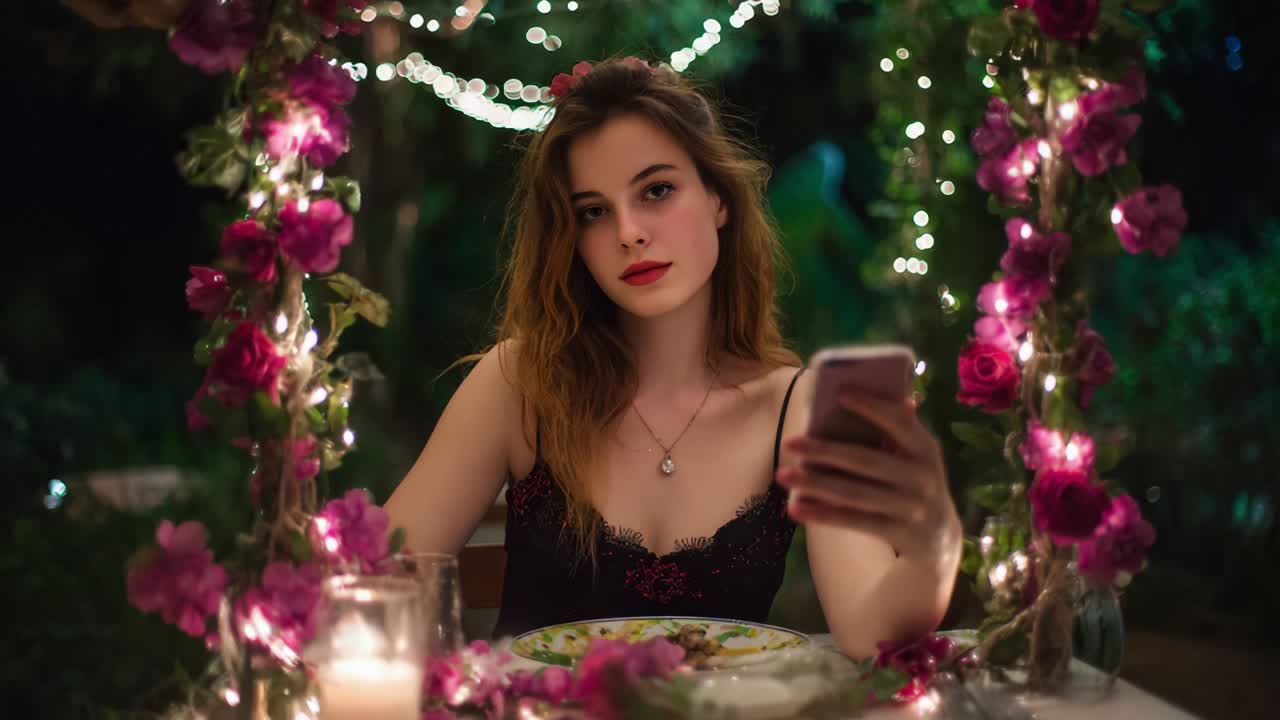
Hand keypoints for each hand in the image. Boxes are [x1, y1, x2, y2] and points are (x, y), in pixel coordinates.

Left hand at [776, 391, 959, 560]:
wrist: (939, 537)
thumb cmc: (915, 482)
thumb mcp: (917, 455)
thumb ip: (899, 428)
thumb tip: (880, 393)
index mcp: (925, 448)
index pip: (899, 422)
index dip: (871, 406)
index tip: (840, 393)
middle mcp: (921, 476)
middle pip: (865, 460)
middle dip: (824, 451)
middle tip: (790, 443)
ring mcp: (911, 506)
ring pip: (854, 493)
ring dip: (815, 484)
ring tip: (783, 475)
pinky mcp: (897, 532)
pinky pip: (853, 521)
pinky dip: (823, 514)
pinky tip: (796, 507)